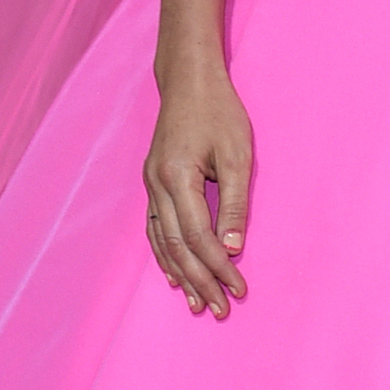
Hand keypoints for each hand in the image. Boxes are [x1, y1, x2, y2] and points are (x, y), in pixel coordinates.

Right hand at [144, 57, 251, 316]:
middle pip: (176, 246)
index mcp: (177, 176)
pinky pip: (154, 228)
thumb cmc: (218, 112)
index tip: (239, 288)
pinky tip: (174, 274)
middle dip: (199, 280)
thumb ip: (234, 202)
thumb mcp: (237, 154)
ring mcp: (150, 184)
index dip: (218, 266)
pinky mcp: (153, 182)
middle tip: (219, 309)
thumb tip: (233, 247)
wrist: (188, 81)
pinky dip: (164, 254)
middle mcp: (157, 185)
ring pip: (161, 241)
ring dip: (180, 274)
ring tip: (197, 303)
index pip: (198, 236)